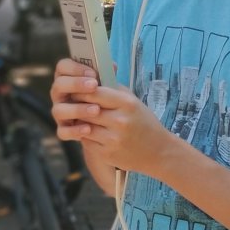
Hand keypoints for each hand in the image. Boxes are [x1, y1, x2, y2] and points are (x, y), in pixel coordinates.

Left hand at [50, 58, 168, 175]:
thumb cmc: (142, 121)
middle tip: (71, 101)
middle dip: (76, 104)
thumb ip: (112, 88)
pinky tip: (87, 130)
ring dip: (78, 120)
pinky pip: (86, 141)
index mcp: (127, 104)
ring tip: (77, 115)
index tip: (76, 87)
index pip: (95, 92)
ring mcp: (113, 139)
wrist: (158, 151)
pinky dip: (84, 135)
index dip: (82, 89)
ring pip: (83, 125)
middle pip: (87, 108)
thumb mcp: (132, 101)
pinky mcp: (107, 154)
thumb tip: (89, 75)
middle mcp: (120, 121)